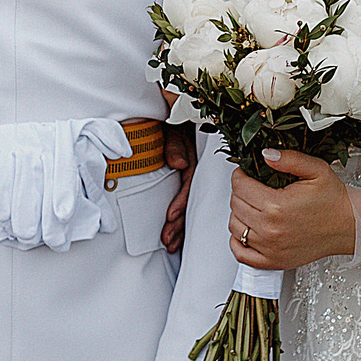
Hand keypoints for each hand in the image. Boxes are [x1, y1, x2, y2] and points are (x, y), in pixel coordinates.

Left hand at [159, 123, 196, 252]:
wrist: (174, 116)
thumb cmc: (174, 124)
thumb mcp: (174, 131)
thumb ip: (175, 145)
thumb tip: (179, 163)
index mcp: (194, 162)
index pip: (188, 186)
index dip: (180, 202)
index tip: (170, 216)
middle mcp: (193, 174)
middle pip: (189, 203)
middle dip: (178, 224)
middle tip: (167, 239)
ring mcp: (190, 181)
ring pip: (188, 208)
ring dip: (179, 228)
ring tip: (170, 244)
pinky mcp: (183, 184)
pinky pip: (185, 205)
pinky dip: (180, 221)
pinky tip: (175, 237)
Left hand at [227, 148, 356, 270]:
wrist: (349, 225)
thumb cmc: (333, 201)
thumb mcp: (316, 170)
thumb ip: (289, 159)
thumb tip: (266, 155)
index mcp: (277, 206)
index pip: (240, 186)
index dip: (241, 175)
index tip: (246, 173)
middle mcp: (270, 229)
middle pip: (235, 205)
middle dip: (241, 192)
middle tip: (253, 187)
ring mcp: (270, 248)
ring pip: (234, 227)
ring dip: (239, 214)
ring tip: (253, 206)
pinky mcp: (273, 261)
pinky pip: (241, 253)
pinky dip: (237, 241)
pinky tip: (247, 231)